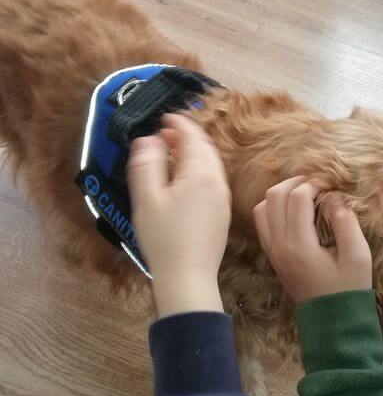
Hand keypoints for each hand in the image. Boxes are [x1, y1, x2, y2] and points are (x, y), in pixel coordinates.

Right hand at [128, 113, 230, 316]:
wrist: (188, 277)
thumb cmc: (164, 239)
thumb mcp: (147, 198)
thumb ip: (146, 164)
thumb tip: (148, 139)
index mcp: (200, 174)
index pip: (193, 137)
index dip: (178, 123)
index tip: (164, 117)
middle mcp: (217, 182)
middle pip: (205, 148)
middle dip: (187, 135)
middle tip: (166, 132)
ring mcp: (222, 198)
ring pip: (211, 164)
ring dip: (194, 152)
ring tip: (173, 152)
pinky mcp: (221, 213)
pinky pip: (212, 180)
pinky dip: (199, 169)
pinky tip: (184, 179)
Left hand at [253, 178, 371, 304]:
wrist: (331, 322)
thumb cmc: (349, 289)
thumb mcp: (358, 256)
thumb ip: (346, 222)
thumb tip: (334, 197)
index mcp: (299, 245)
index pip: (297, 198)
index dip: (315, 184)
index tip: (332, 184)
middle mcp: (279, 246)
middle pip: (274, 196)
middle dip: (296, 182)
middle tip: (317, 183)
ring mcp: (272, 251)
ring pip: (263, 207)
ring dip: (282, 193)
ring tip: (305, 193)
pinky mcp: (272, 255)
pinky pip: (263, 222)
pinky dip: (274, 208)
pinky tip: (295, 210)